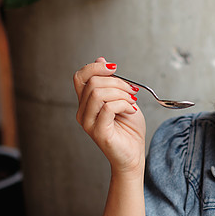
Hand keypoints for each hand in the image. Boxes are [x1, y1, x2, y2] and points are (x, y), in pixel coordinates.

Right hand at [74, 58, 146, 173]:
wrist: (134, 155)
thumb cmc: (129, 130)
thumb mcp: (122, 98)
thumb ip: (111, 82)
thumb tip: (101, 60)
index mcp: (86, 103)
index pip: (80, 77)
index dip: (95, 67)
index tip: (115, 69)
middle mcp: (83, 112)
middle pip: (92, 83)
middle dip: (117, 82)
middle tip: (132, 92)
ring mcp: (88, 123)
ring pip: (98, 93)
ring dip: (121, 93)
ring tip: (132, 102)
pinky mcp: (98, 132)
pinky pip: (108, 108)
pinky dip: (124, 105)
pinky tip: (131, 111)